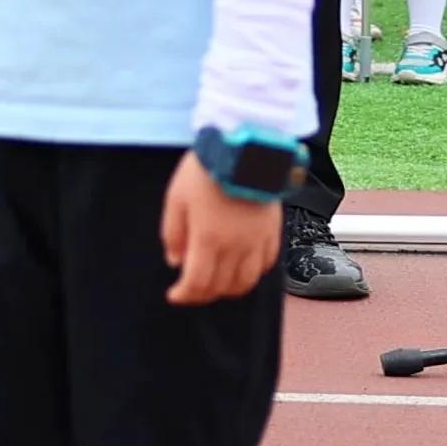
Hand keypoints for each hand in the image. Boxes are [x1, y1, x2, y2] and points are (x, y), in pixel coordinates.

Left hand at [162, 158, 286, 305]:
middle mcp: (236, 247)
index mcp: (208, 240)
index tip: (174, 295)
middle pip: (221, 287)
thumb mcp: (176, 199)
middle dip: (202, 295)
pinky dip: (252, 275)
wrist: (243, 150)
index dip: (184, 295)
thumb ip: (173, 235)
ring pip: (246, 282)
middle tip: (191, 291)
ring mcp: (258, 242)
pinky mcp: (273, 233)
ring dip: (228, 289)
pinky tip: (240, 269)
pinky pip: (266, 265)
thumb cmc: (207, 171)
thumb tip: (176, 262)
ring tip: (215, 284)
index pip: (197, 283)